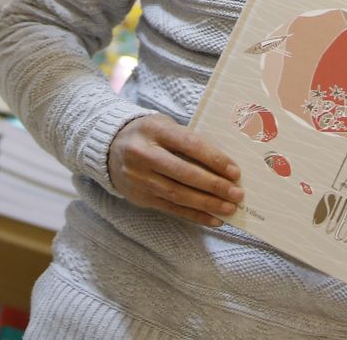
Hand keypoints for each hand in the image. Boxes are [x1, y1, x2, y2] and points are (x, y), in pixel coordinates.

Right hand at [108, 114, 243, 226]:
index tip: (234, 171)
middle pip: (183, 173)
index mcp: (154, 130)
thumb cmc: (148, 134)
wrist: (109, 148)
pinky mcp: (139, 197)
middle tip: (237, 193)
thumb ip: (188, 140)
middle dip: (213, 185)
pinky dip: (194, 215)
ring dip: (206, 204)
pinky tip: (213, 219)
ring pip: (177, 194)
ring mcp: (139, 178)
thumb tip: (224, 163)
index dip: (213, 159)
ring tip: (229, 208)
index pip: (189, 144)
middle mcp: (143, 154)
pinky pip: (170, 209)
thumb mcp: (164, 126)